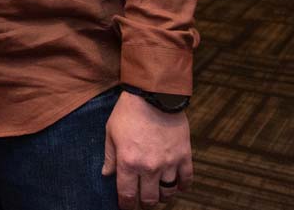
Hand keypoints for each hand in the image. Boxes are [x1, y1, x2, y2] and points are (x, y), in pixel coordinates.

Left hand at [103, 91, 191, 208]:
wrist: (154, 95)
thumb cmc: (128, 112)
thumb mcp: (111, 133)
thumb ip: (109, 156)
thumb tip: (106, 174)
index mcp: (128, 163)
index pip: (127, 195)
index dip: (126, 205)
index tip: (126, 206)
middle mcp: (149, 167)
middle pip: (149, 199)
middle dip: (144, 204)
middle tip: (142, 201)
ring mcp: (168, 163)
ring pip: (168, 192)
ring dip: (162, 196)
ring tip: (158, 192)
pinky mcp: (184, 156)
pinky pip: (187, 180)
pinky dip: (182, 186)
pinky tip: (177, 186)